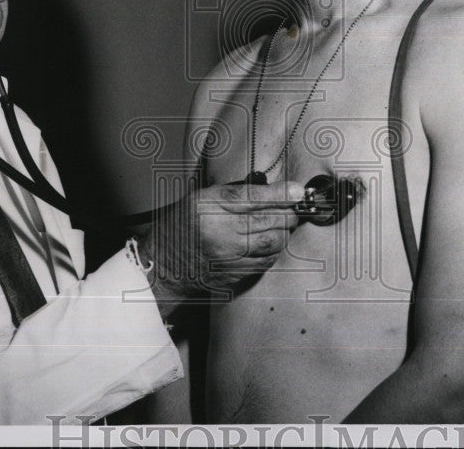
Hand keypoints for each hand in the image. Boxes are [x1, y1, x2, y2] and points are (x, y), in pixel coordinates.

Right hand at [138, 179, 301, 308]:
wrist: (164, 264)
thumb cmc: (183, 225)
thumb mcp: (202, 198)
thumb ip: (236, 192)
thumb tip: (274, 189)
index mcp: (207, 207)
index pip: (251, 197)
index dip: (280, 194)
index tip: (299, 191)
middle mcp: (218, 232)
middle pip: (267, 221)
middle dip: (289, 213)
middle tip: (296, 208)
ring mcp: (227, 257)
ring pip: (272, 243)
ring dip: (285, 232)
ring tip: (285, 224)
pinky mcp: (234, 274)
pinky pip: (265, 261)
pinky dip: (274, 250)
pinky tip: (272, 242)